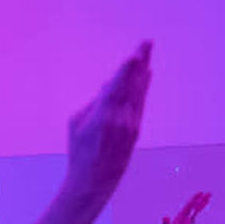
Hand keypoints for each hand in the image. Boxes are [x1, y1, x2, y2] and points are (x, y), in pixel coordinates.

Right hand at [65, 43, 152, 195]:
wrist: (94, 182)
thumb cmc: (79, 151)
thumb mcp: (77, 123)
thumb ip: (95, 101)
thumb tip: (112, 84)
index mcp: (102, 117)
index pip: (116, 88)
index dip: (126, 71)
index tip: (134, 55)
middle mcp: (119, 120)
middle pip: (132, 85)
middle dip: (139, 62)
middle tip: (147, 42)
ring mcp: (130, 126)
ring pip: (139, 92)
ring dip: (143, 71)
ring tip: (147, 52)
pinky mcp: (136, 130)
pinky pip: (140, 102)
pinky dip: (143, 86)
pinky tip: (147, 74)